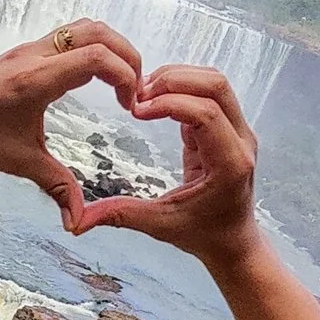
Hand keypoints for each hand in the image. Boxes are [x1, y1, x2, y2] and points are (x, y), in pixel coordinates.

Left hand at [0, 21, 145, 233]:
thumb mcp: (22, 164)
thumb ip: (58, 188)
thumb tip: (79, 223)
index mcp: (34, 79)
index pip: (94, 57)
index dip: (125, 75)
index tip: (131, 105)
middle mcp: (31, 55)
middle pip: (96, 31)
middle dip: (126, 55)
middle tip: (135, 89)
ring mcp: (26, 49)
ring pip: (82, 28)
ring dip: (110, 48)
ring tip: (120, 83)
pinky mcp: (23, 52)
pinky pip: (67, 37)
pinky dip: (91, 49)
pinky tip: (95, 80)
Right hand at [68, 62, 259, 262]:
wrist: (232, 241)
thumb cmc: (202, 234)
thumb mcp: (159, 225)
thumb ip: (121, 215)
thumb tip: (78, 222)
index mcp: (231, 164)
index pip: (206, 114)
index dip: (169, 104)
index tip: (137, 112)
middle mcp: (242, 141)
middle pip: (216, 86)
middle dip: (174, 80)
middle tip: (138, 94)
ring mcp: (239, 130)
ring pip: (215, 82)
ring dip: (178, 78)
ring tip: (144, 93)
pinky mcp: (229, 125)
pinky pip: (209, 92)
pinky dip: (181, 88)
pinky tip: (154, 101)